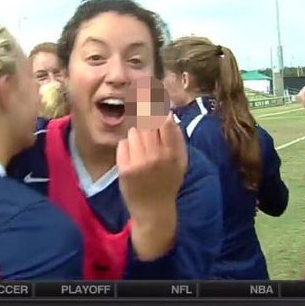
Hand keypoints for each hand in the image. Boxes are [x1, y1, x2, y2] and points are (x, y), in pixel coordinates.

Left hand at [117, 112, 187, 259]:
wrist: (153, 210)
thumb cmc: (168, 182)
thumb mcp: (181, 161)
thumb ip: (177, 137)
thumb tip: (169, 112)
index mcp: (172, 153)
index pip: (163, 120)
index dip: (156, 105)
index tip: (152, 95)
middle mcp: (156, 156)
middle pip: (146, 122)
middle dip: (144, 115)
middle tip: (142, 110)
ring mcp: (138, 162)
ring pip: (133, 131)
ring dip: (136, 134)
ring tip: (142, 148)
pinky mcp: (124, 168)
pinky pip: (123, 144)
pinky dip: (127, 147)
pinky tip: (133, 157)